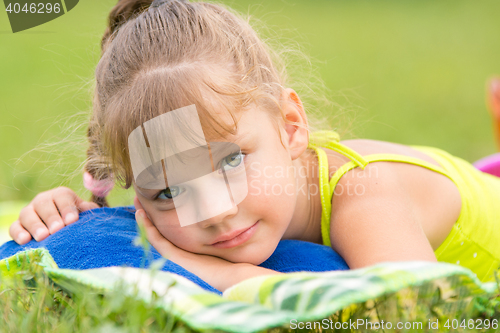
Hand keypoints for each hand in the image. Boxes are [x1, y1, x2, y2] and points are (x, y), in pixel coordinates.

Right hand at [9, 187, 99, 244]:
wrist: (64, 229)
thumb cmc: (77, 220)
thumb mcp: (85, 213)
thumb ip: (88, 210)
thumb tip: (90, 209)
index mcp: (61, 195)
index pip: (62, 196)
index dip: (67, 208)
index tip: (72, 221)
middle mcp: (43, 200)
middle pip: (43, 204)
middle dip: (51, 217)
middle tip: (57, 229)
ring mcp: (29, 212)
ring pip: (27, 214)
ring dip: (35, 225)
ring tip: (43, 236)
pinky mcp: (18, 225)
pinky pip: (14, 227)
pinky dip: (18, 233)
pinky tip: (25, 240)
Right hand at [133, 196, 282, 291]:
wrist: (236, 274)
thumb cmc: (236, 255)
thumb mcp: (226, 232)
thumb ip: (223, 219)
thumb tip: (227, 197)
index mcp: (191, 244)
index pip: (173, 227)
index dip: (163, 212)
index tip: (158, 196)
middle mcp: (182, 249)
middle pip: (161, 229)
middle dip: (151, 213)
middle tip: (139, 197)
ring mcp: (178, 254)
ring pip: (156, 234)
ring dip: (145, 219)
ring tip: (137, 202)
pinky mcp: (177, 258)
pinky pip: (159, 242)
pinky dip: (149, 229)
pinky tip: (141, 214)